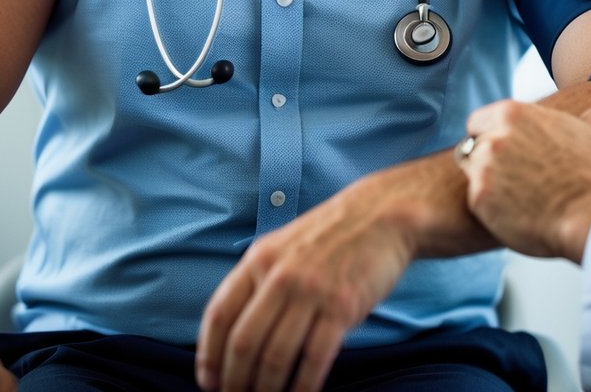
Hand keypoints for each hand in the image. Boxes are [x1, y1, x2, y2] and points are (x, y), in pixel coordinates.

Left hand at [195, 175, 415, 391]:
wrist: (382, 214)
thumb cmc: (332, 235)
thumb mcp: (284, 245)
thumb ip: (260, 280)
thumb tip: (235, 332)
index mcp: (260, 258)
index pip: (220, 314)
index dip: (208, 355)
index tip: (208, 382)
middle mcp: (280, 275)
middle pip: (243, 343)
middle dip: (235, 382)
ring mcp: (311, 291)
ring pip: (275, 357)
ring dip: (265, 391)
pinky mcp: (341, 307)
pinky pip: (313, 360)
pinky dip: (302, 387)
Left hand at [458, 101, 590, 262]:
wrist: (588, 217)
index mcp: (512, 114)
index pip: (479, 120)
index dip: (487, 135)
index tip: (502, 150)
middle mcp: (492, 136)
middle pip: (471, 144)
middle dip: (484, 157)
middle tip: (505, 174)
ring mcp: (483, 167)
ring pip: (470, 171)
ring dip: (485, 180)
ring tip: (508, 194)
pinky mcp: (479, 199)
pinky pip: (475, 199)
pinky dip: (489, 206)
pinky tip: (511, 212)